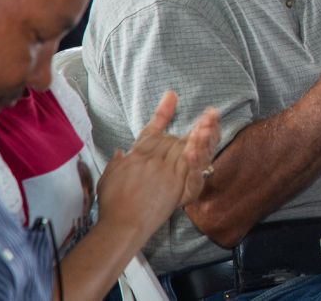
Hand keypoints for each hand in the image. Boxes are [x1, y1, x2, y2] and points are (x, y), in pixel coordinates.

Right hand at [98, 91, 220, 236]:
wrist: (121, 224)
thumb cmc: (112, 205)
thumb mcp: (108, 177)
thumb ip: (117, 162)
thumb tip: (121, 152)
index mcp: (137, 155)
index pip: (151, 130)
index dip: (162, 112)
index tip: (172, 95)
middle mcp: (152, 159)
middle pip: (174, 138)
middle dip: (192, 127)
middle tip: (211, 114)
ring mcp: (166, 171)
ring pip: (186, 147)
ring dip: (200, 133)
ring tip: (212, 118)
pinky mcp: (177, 185)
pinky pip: (192, 167)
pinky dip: (198, 155)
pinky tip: (202, 144)